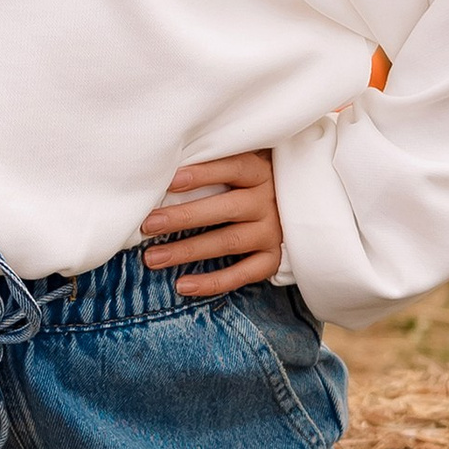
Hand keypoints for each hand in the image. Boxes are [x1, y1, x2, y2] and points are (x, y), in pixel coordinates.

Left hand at [141, 147, 282, 298]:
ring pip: (228, 242)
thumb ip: (215, 164)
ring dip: (188, 251)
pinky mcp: (271, 258)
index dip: (202, 174)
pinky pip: (242, 274)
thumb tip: (166, 172)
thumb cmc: (251, 181)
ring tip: (153, 258)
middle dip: (184, 217)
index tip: (170, 181)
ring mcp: (271, 232)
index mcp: (261, 172)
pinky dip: (212, 282)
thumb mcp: (244, 164)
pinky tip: (182, 284)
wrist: (298, 206)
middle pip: (226, 208)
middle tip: (149, 225)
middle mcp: (269, 201)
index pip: (233, 168)